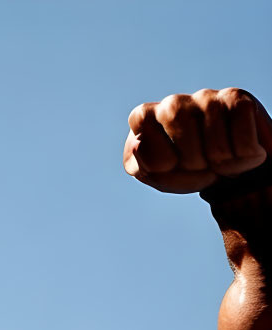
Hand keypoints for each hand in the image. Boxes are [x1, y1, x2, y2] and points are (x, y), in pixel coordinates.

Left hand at [123, 88, 271, 193]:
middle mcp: (171, 104)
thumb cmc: (191, 174)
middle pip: (180, 130)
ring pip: (213, 134)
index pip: (141, 137)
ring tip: (222, 163)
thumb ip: (145, 169)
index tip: (173, 168)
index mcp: (144, 119)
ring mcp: (203, 97)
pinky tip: (243, 152)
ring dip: (221, 162)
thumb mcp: (164, 180)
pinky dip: (245, 153)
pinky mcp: (234, 96)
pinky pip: (241, 129)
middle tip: (201, 168)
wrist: (232, 173)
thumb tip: (137, 144)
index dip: (162, 164)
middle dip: (193, 162)